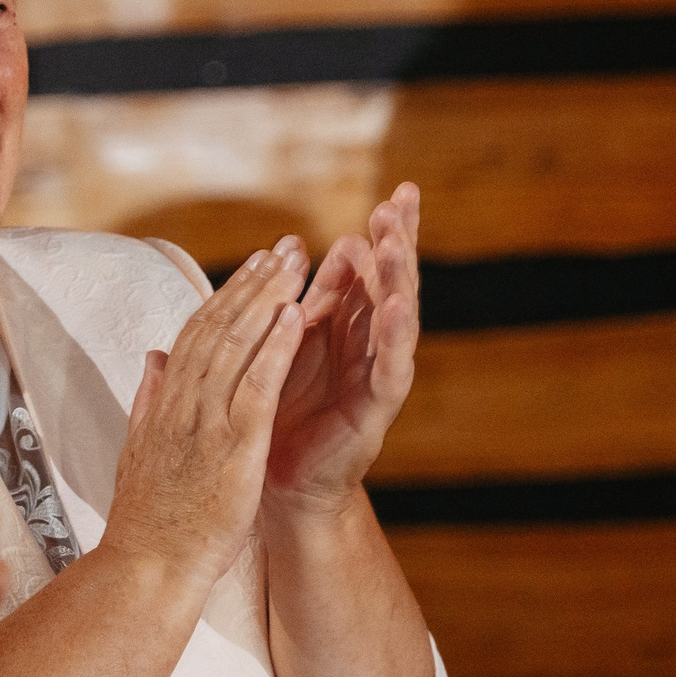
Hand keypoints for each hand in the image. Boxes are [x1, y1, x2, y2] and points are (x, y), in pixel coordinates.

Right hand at [100, 243, 307, 591]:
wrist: (146, 568)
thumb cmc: (148, 521)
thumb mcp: (138, 453)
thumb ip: (148, 403)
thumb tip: (151, 362)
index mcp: (164, 406)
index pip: (196, 337)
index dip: (226, 297)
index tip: (253, 268)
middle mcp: (181, 405)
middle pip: (218, 328)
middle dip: (253, 284)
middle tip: (286, 248)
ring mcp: (205, 424)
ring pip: (236, 346)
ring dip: (268, 300)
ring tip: (297, 263)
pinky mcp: (233, 448)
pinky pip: (257, 388)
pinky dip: (276, 349)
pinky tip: (296, 316)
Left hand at [269, 182, 421, 513]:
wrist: (274, 483)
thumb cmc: (276, 415)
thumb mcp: (283, 348)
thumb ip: (295, 304)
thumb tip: (294, 247)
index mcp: (342, 330)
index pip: (368, 273)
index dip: (381, 235)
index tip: (395, 193)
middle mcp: (367, 348)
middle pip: (389, 285)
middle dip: (397, 243)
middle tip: (401, 202)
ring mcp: (376, 378)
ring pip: (395, 319)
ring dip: (396, 280)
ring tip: (395, 243)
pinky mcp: (376, 410)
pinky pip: (389, 369)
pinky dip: (391, 338)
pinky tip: (392, 308)